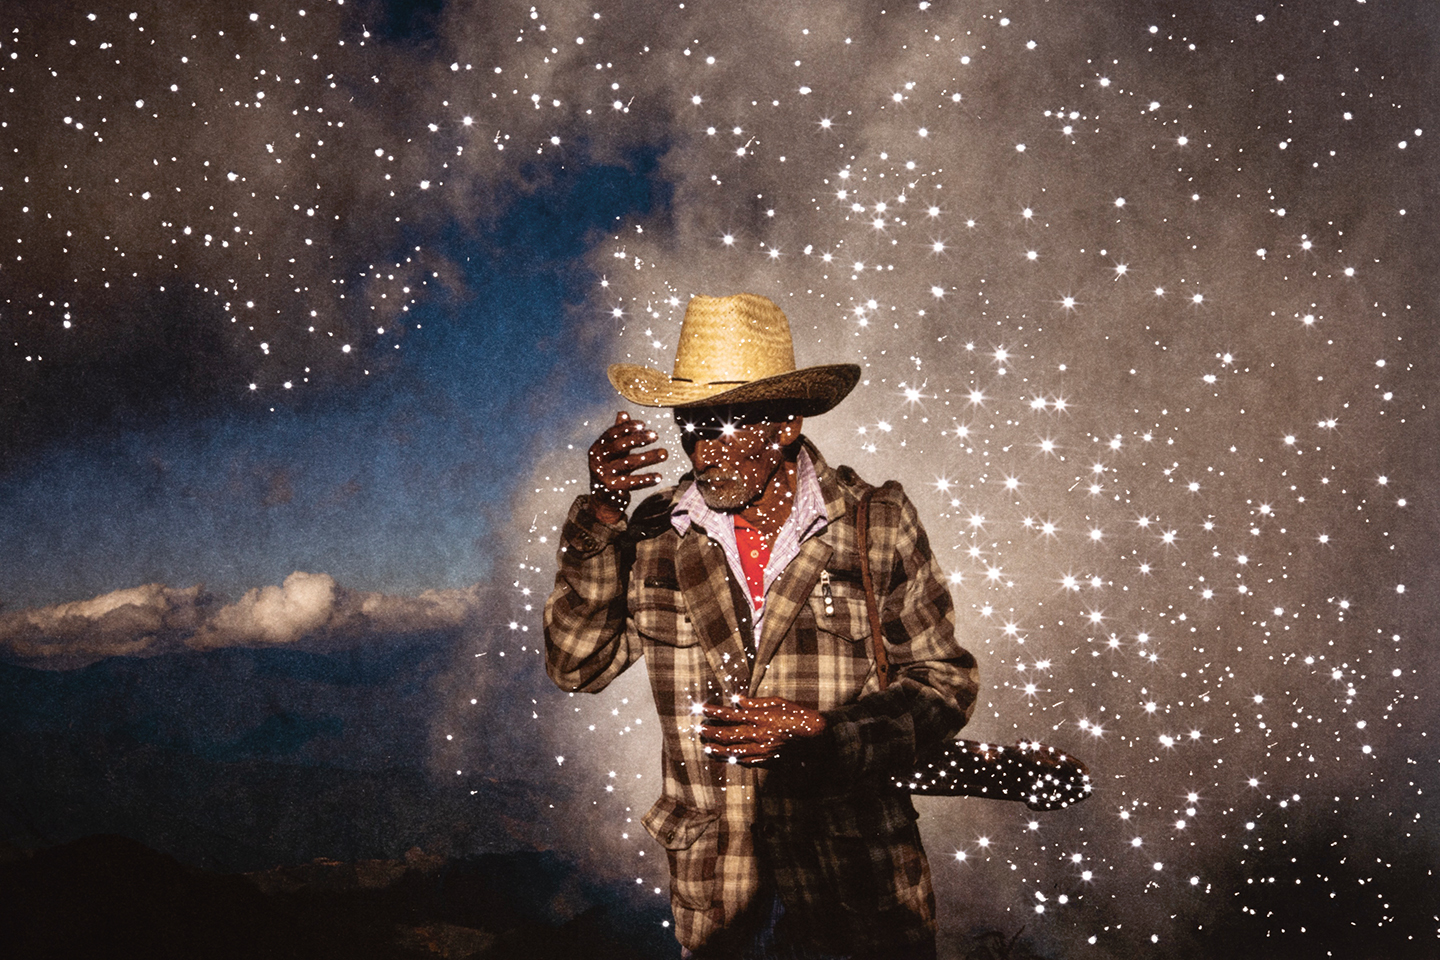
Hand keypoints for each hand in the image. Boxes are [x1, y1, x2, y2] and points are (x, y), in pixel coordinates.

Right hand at [587, 411, 667, 521]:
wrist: (603, 501)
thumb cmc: (610, 470)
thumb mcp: (613, 452)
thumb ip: (618, 434)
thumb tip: (623, 412)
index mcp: (597, 449)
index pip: (612, 434)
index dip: (627, 427)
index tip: (644, 424)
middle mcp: (597, 461)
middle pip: (620, 446)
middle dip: (639, 439)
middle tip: (656, 435)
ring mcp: (603, 475)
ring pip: (629, 463)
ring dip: (649, 457)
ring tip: (665, 453)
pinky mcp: (612, 489)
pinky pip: (632, 482)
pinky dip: (646, 479)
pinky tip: (659, 476)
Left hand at [700, 696, 826, 765]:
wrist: (818, 739)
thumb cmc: (800, 716)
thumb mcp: (779, 703)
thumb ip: (756, 703)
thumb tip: (737, 700)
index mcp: (761, 718)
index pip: (731, 714)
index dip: (715, 712)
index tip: (703, 709)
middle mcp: (759, 735)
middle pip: (728, 735)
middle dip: (711, 732)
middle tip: (699, 730)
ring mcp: (762, 750)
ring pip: (734, 751)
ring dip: (718, 749)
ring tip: (706, 747)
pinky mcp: (768, 760)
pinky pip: (746, 761)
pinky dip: (733, 759)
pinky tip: (726, 757)